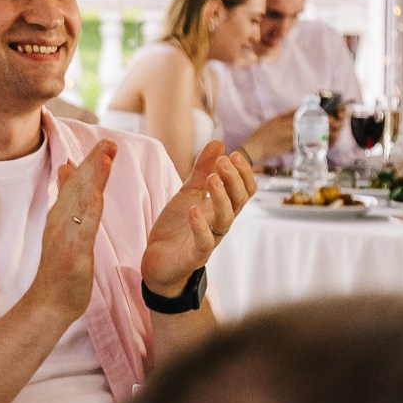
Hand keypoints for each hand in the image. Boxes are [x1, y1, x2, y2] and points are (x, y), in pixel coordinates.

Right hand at [24, 142, 114, 325]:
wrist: (48, 302)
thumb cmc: (59, 267)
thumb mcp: (64, 227)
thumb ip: (67, 199)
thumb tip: (67, 167)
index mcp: (61, 215)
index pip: (76, 183)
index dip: (91, 162)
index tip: (106, 143)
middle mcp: (60, 222)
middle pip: (78, 187)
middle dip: (93, 163)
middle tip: (108, 142)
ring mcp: (64, 237)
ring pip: (80, 203)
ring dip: (92, 179)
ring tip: (105, 158)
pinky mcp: (71, 255)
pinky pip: (81, 230)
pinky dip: (88, 211)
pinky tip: (97, 197)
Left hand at [141, 142, 252, 295]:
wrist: (158, 261)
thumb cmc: (177, 227)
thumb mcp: (189, 193)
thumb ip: (202, 170)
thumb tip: (219, 142)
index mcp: (222, 207)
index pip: (245, 189)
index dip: (243, 172)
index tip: (232, 154)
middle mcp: (220, 223)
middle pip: (240, 200)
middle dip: (234, 179)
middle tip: (223, 160)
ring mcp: (209, 239)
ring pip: (226, 219)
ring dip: (221, 196)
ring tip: (211, 178)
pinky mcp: (194, 255)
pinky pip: (204, 241)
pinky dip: (200, 225)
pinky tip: (194, 209)